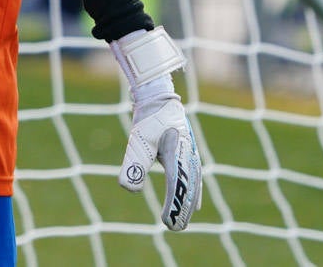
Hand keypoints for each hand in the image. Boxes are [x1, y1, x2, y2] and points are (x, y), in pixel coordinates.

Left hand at [110, 27, 203, 230]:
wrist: (158, 93)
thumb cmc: (149, 115)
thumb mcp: (138, 138)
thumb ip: (134, 163)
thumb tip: (129, 189)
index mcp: (178, 154)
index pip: (178, 186)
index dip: (174, 206)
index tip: (166, 222)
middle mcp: (187, 156)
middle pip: (189, 188)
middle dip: (183, 208)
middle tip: (174, 227)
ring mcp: (189, 153)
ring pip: (193, 182)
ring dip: (188, 201)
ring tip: (184, 218)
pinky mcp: (185, 151)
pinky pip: (192, 175)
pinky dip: (192, 189)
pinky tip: (192, 200)